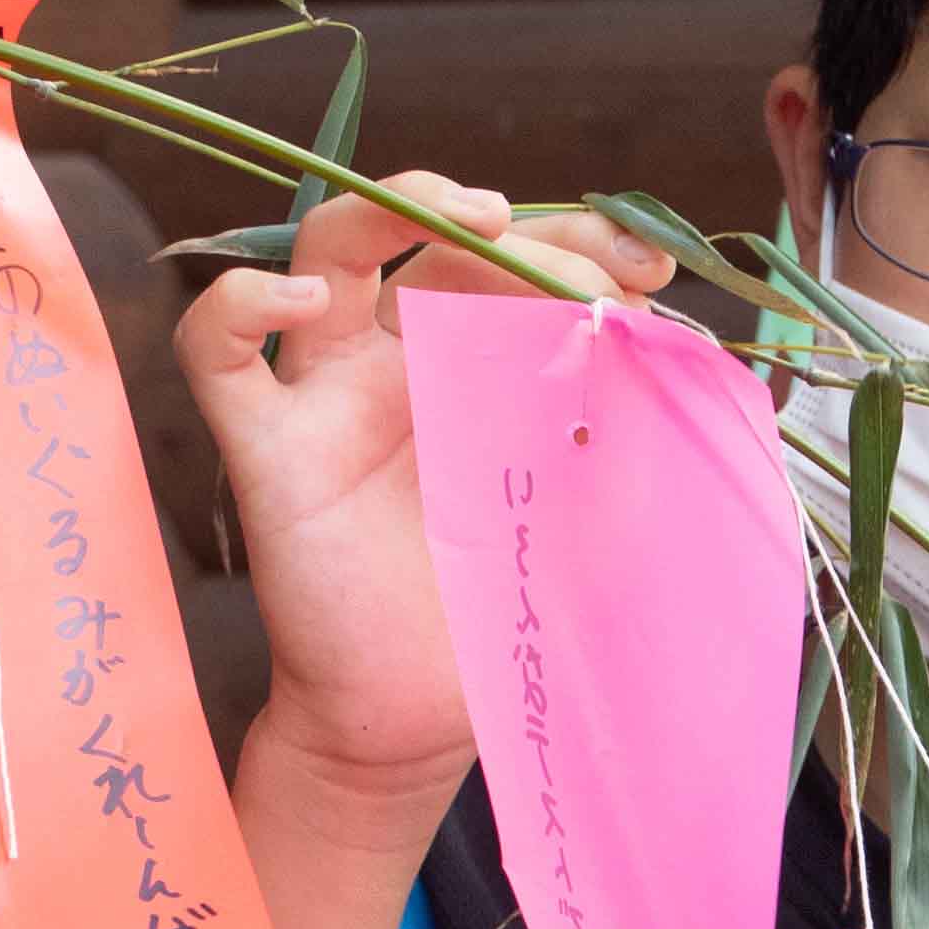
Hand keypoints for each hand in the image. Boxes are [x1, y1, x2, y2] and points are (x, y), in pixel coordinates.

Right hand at [178, 178, 669, 813]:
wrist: (412, 724)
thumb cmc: (496, 617)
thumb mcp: (596, 520)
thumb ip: (640, 445)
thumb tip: (712, 371)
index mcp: (480, 361)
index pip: (519, 258)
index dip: (582, 242)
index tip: (651, 274)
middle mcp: (399, 356)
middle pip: (433, 234)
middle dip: (518, 229)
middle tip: (583, 274)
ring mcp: (326, 390)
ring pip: (324, 245)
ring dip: (387, 204)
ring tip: (467, 216)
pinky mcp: (267, 446)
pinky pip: (215, 348)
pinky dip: (240, 304)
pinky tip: (302, 300)